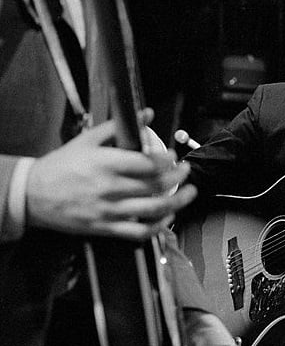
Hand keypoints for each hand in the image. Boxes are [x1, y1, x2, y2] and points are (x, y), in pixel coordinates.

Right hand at [25, 111, 196, 239]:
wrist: (33, 194)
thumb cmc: (61, 166)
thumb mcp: (87, 140)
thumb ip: (119, 127)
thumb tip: (146, 114)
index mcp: (105, 164)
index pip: (147, 163)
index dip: (167, 160)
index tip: (173, 156)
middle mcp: (109, 188)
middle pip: (156, 185)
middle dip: (178, 177)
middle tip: (185, 170)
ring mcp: (109, 210)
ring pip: (153, 209)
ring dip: (178, 201)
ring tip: (189, 193)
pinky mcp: (106, 227)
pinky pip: (139, 231)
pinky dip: (158, 226)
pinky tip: (168, 216)